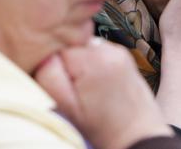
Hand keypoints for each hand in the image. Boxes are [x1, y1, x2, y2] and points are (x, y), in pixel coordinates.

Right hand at [35, 39, 171, 148]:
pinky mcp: (123, 55)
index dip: (55, 69)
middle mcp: (109, 49)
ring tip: (90, 90)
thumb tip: (45, 55)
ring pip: (82, 48)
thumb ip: (50, 77)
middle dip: (69, 66)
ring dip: (81, 65)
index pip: (57, 49)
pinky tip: (99, 84)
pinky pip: (96, 52)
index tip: (66, 89)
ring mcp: (118, 50)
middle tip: (79, 92)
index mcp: (94, 60)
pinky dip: (93, 65)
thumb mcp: (68, 108)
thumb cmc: (102, 127)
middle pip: (71, 45)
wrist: (136, 134)